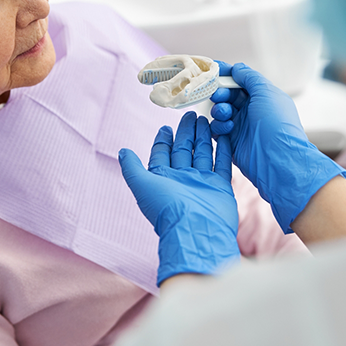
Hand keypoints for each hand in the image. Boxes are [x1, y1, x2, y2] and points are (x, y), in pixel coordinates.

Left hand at [119, 112, 239, 285]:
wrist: (196, 230)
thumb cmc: (166, 208)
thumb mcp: (142, 184)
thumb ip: (132, 167)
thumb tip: (122, 151)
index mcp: (163, 178)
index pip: (162, 154)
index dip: (163, 140)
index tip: (166, 126)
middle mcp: (181, 179)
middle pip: (183, 150)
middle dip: (185, 132)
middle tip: (190, 114)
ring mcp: (201, 182)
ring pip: (202, 153)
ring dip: (202, 136)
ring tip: (205, 118)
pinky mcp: (220, 186)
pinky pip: (221, 164)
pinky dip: (222, 149)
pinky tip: (222, 135)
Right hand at [210, 62, 345, 233]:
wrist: (277, 159)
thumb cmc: (276, 124)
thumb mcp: (266, 93)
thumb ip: (249, 77)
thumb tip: (236, 68)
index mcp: (262, 97)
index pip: (240, 81)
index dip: (227, 74)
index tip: (213, 69)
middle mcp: (251, 110)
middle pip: (227, 95)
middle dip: (220, 92)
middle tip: (218, 95)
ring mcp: (240, 125)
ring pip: (220, 111)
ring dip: (219, 109)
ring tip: (225, 114)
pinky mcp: (231, 141)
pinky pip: (217, 128)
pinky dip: (219, 126)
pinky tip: (228, 128)